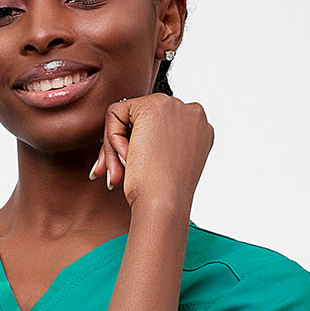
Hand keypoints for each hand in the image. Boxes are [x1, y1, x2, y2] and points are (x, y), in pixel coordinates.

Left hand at [89, 93, 212, 213]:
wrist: (164, 204)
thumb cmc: (163, 196)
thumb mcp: (164, 166)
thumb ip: (155, 146)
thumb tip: (127, 142)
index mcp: (198, 130)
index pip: (157, 128)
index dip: (138, 149)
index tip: (126, 173)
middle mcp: (190, 113)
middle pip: (141, 119)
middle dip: (121, 147)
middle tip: (114, 177)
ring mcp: (174, 106)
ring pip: (127, 116)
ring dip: (115, 147)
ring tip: (118, 174)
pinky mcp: (152, 106)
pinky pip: (115, 113)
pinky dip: (112, 139)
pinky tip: (124, 159)